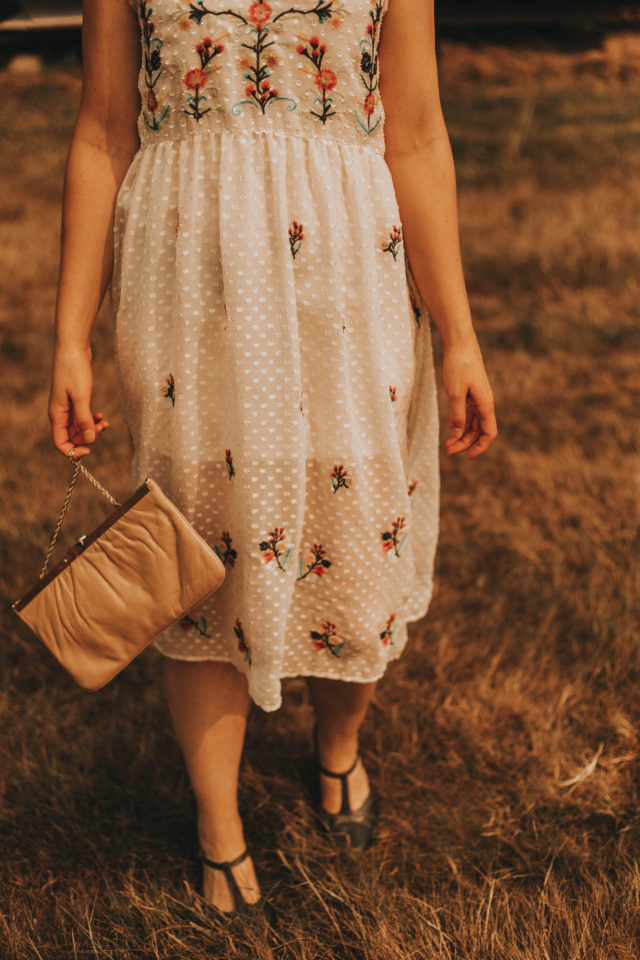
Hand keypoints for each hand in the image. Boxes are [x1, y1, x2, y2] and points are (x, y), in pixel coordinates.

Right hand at [48, 344, 109, 458]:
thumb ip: (84, 419)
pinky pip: (83, 418)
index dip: (73, 451)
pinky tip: (102, 416)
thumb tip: (88, 440)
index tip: (89, 449)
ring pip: (79, 428)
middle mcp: (60, 413)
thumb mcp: (81, 396)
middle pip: (72, 437)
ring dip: (92, 429)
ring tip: (105, 423)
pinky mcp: (75, 400)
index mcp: (57, 414)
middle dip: (88, 437)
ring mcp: (67, 407)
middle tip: (102, 428)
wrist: (73, 348)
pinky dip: (92, 420)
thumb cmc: (74, 369)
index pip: (60, 443)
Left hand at [442, 335, 496, 458]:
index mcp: (485, 404)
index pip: (489, 433)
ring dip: (462, 435)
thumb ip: (457, 416)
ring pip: (473, 424)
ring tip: (447, 444)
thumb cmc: (458, 366)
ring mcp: (478, 398)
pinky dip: (461, 424)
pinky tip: (451, 430)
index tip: (467, 457)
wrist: (460, 343)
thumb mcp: (455, 394)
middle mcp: (485, 403)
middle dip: (465, 443)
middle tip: (448, 451)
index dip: (481, 447)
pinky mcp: (471, 393)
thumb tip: (456, 436)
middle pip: (479, 431)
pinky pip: (468, 414)